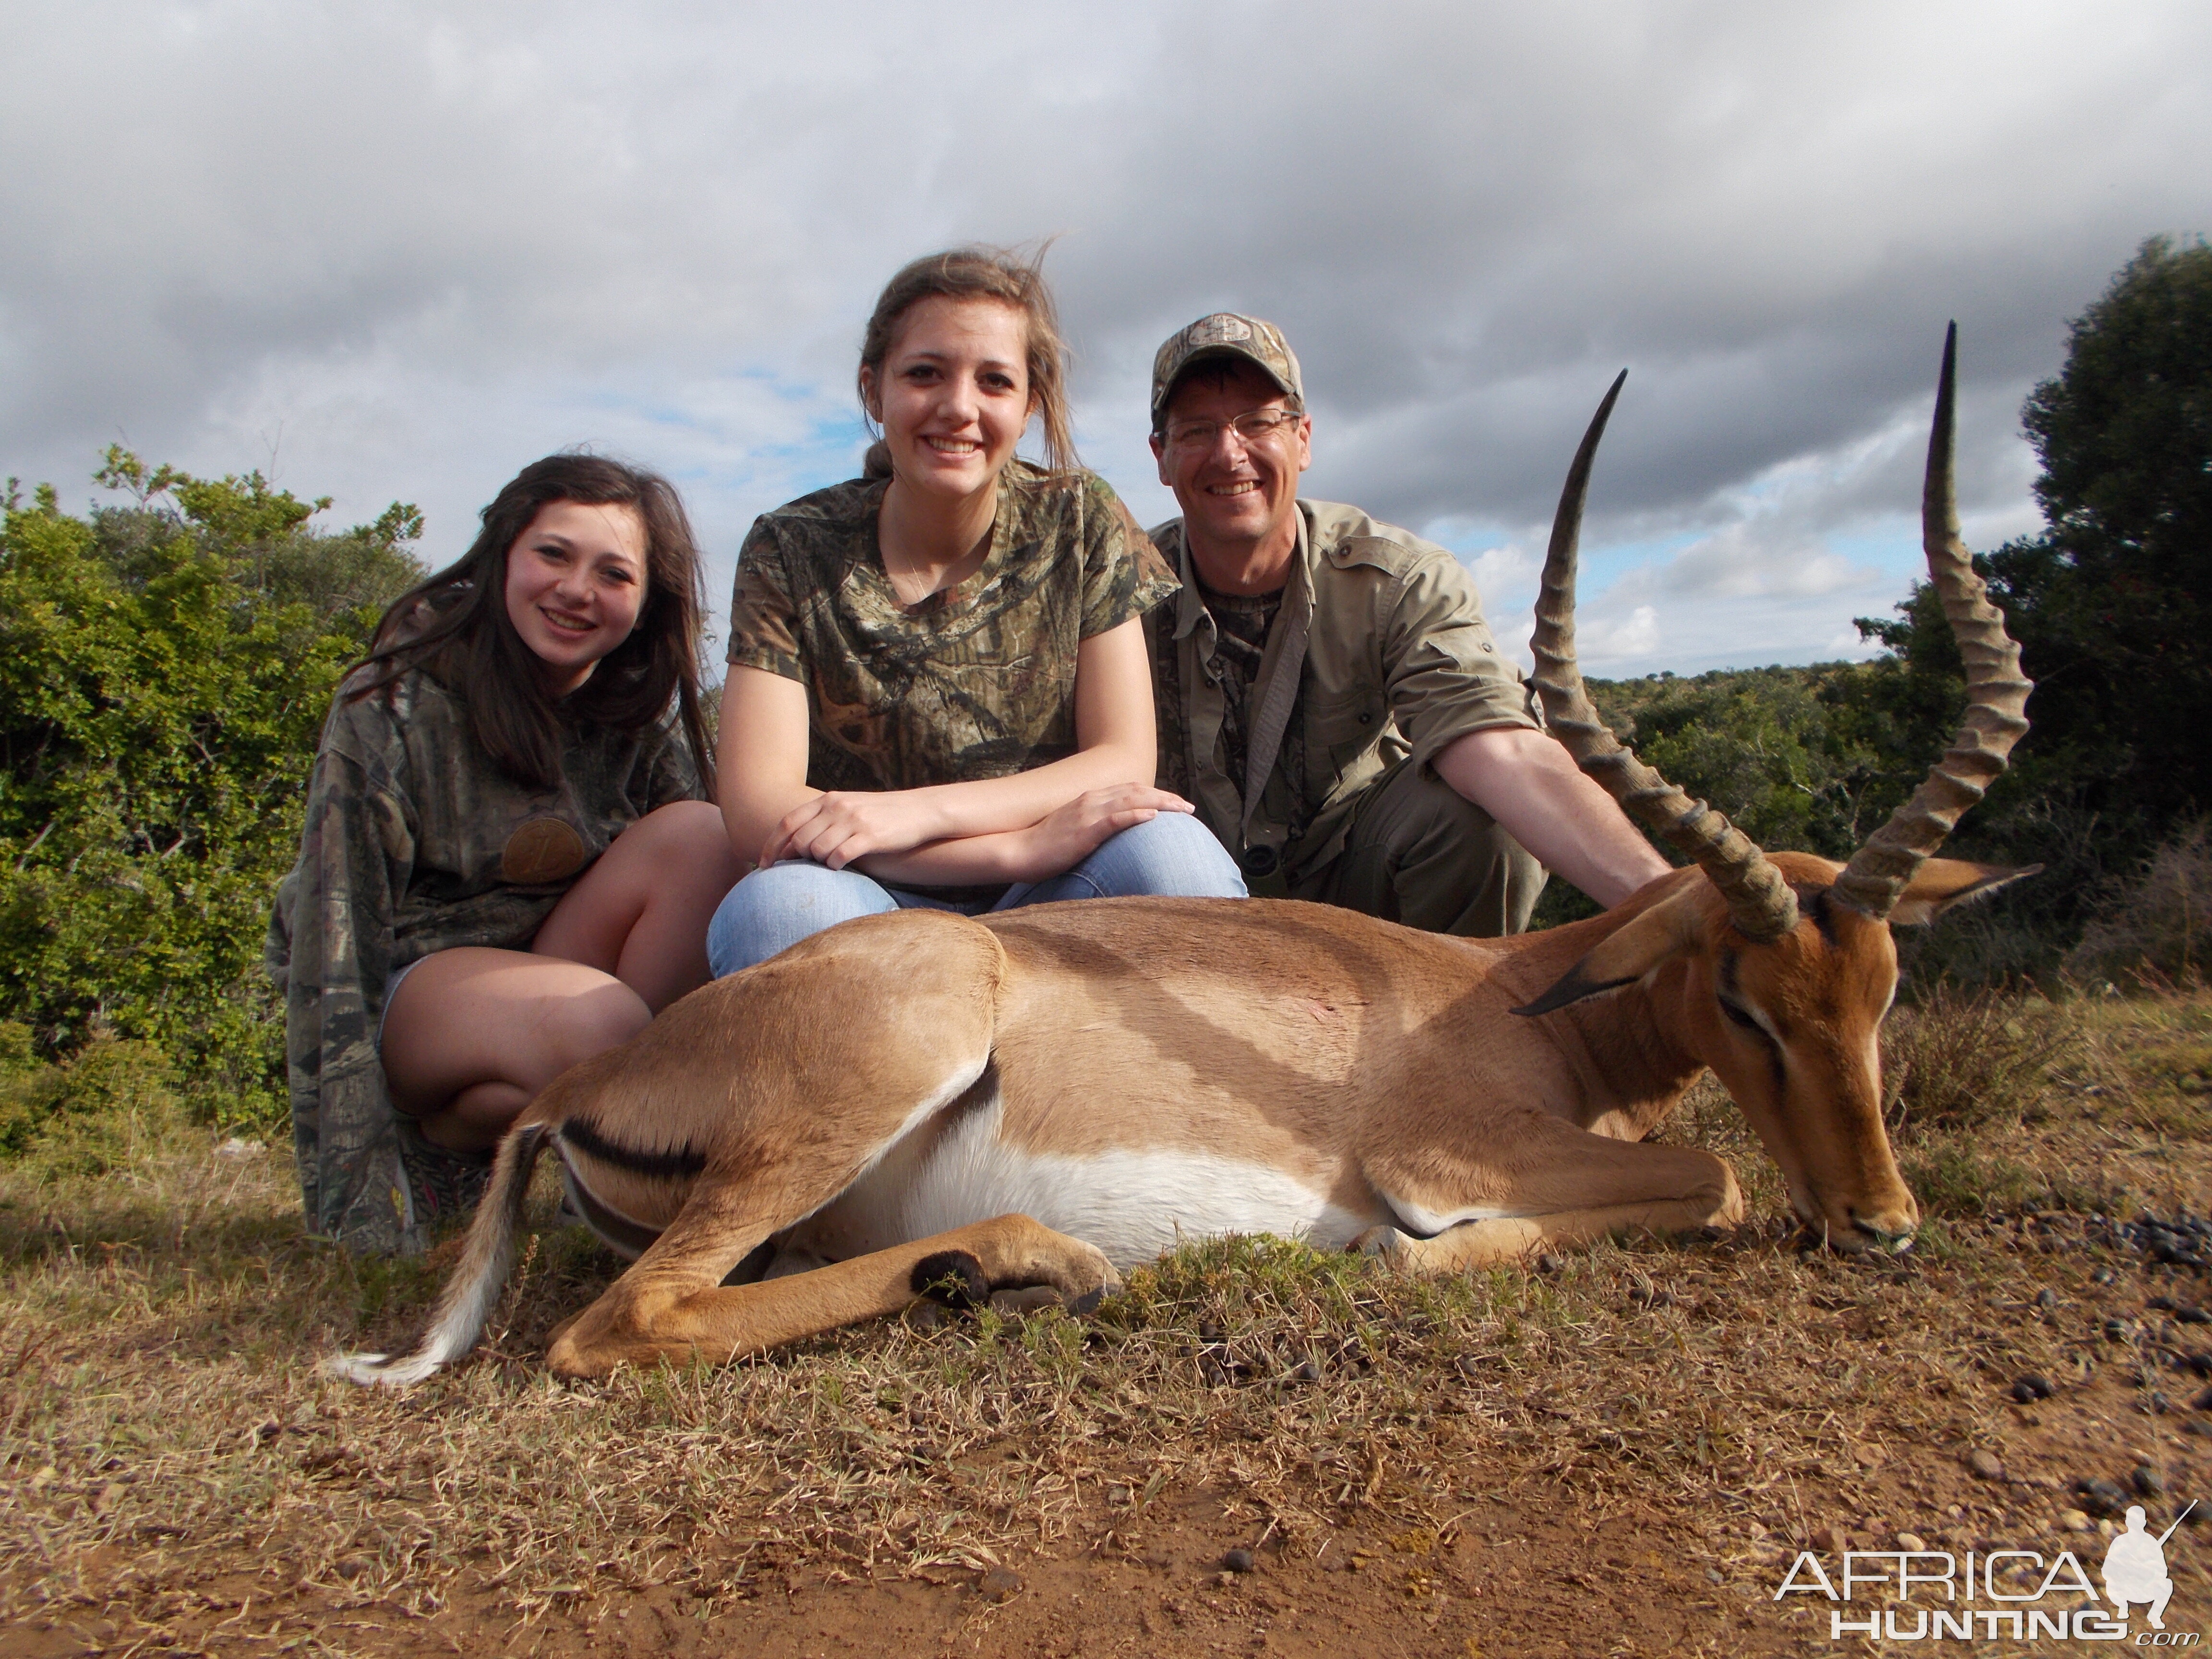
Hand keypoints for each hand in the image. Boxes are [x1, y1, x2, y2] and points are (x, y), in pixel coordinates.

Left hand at [761, 791, 947, 869]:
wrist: (920, 811)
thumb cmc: (881, 815)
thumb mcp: (849, 808)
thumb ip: (822, 821)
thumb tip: (791, 847)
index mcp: (829, 799)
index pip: (787, 822)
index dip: (771, 846)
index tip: (763, 865)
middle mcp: (837, 807)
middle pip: (800, 840)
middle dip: (798, 859)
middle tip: (806, 868)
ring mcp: (853, 820)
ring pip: (817, 850)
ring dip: (819, 863)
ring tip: (831, 864)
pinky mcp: (869, 836)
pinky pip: (839, 857)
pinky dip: (835, 866)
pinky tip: (841, 866)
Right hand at [1009, 785, 1193, 881]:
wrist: (1019, 850)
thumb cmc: (1046, 846)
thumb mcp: (1076, 830)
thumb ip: (1096, 825)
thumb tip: (1115, 832)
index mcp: (1090, 800)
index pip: (1130, 791)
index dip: (1156, 794)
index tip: (1176, 803)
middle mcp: (1091, 801)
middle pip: (1136, 792)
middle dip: (1166, 797)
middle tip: (1188, 807)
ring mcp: (1087, 814)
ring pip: (1130, 801)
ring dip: (1159, 803)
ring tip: (1181, 809)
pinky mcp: (1083, 831)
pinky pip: (1113, 820)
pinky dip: (1134, 815)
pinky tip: (1152, 816)